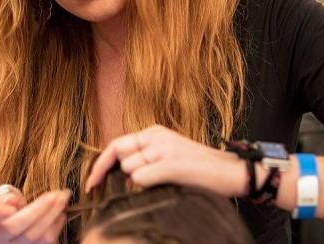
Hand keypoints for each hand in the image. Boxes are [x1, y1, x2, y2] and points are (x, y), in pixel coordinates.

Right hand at [0, 185, 69, 243]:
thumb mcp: (1, 197)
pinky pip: (46, 242)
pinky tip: (61, 213)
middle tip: (58, 193)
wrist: (6, 234)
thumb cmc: (5, 209)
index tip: (11, 207)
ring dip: (54, 216)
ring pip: (37, 237)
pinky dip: (57, 226)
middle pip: (18, 226)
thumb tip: (12, 201)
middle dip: (41, 208)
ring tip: (63, 200)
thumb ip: (6, 195)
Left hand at [84, 125, 247, 196]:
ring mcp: (164, 148)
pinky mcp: (171, 163)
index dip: (101, 164)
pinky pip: (141, 177)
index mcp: (155, 132)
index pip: (117, 144)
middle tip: (101, 190)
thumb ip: (147, 159)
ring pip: (130, 168)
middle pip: (118, 154)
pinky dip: (145, 186)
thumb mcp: (170, 156)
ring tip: (159, 186)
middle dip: (109, 174)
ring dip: (137, 182)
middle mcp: (157, 136)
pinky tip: (161, 187)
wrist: (232, 173)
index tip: (91, 182)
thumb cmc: (201, 171)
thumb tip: (121, 175)